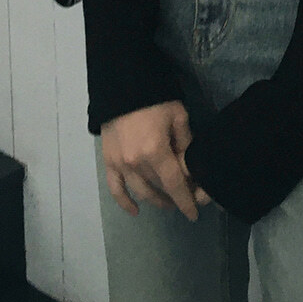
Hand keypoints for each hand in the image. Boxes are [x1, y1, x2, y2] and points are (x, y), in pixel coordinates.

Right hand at [101, 101, 208, 221]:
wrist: (122, 87)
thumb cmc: (155, 100)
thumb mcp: (178, 118)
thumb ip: (185, 145)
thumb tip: (190, 167)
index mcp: (156, 152)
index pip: (174, 185)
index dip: (185, 202)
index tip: (194, 215)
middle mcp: (136, 164)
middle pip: (159, 189)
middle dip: (174, 198)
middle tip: (184, 200)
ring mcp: (120, 164)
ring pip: (141, 192)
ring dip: (155, 200)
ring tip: (167, 203)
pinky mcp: (108, 162)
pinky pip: (115, 188)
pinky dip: (124, 202)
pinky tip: (135, 211)